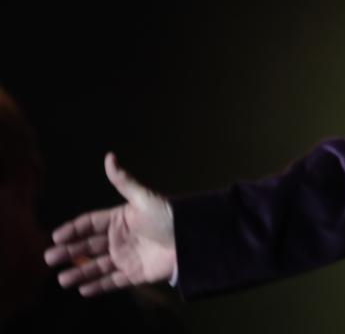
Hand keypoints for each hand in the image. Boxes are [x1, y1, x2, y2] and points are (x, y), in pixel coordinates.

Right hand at [44, 153, 175, 295]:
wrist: (192, 240)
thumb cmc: (168, 216)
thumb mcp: (144, 198)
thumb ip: (124, 182)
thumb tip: (109, 156)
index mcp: (120, 219)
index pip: (90, 223)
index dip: (73, 229)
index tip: (56, 236)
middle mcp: (120, 238)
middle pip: (88, 246)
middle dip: (69, 252)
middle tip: (49, 258)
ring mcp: (126, 257)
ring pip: (96, 266)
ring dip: (79, 272)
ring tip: (62, 279)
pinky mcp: (135, 274)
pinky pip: (112, 282)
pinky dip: (98, 286)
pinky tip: (83, 290)